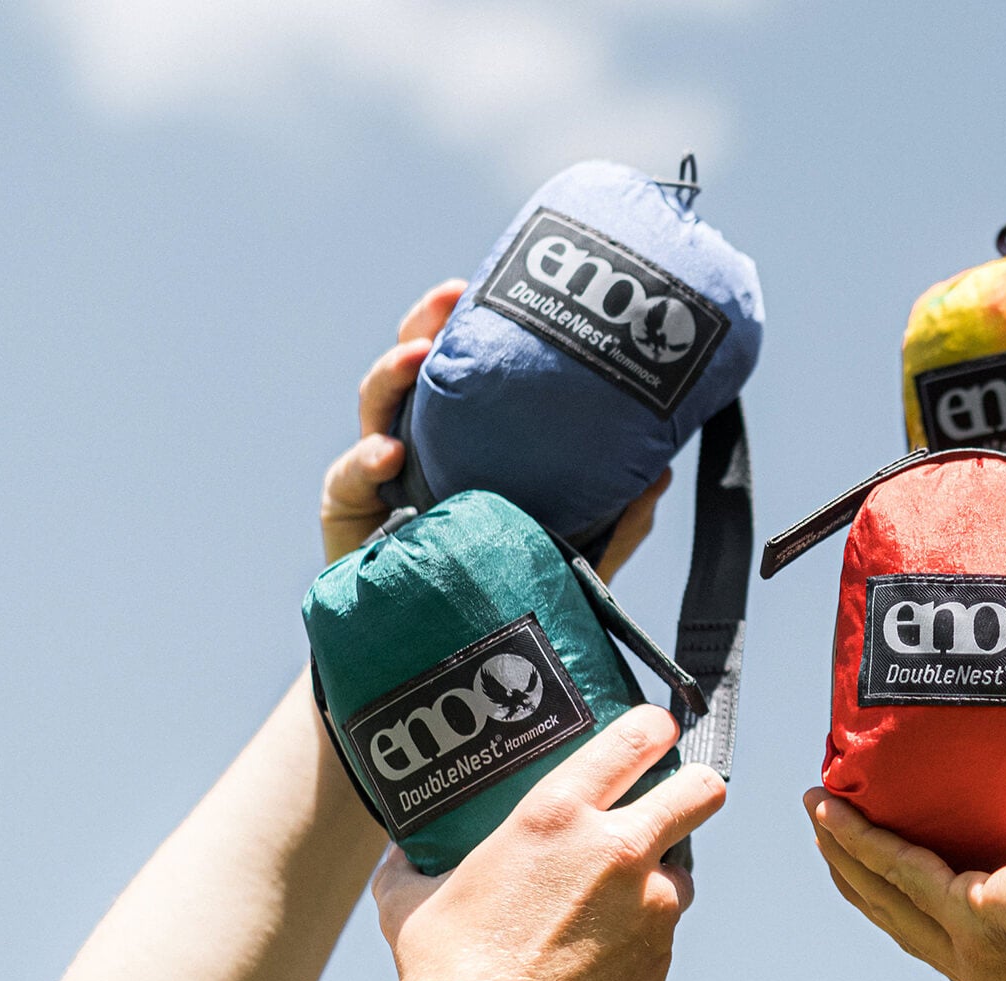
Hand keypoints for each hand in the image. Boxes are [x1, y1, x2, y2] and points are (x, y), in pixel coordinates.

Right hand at [317, 279, 671, 577]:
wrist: (437, 668)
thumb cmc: (500, 599)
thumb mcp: (571, 561)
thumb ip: (615, 523)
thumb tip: (659, 471)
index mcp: (470, 446)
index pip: (467, 375)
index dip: (470, 328)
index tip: (485, 287)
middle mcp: (422, 452)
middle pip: (416, 375)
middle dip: (425, 327)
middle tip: (448, 298)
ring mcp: (379, 483)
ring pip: (374, 412)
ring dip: (390, 378)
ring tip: (415, 359)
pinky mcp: (349, 524)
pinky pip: (346, 486)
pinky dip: (362, 462)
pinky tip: (388, 452)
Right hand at [342, 706, 725, 980]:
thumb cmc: (441, 971)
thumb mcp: (413, 894)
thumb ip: (417, 860)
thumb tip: (403, 849)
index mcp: (558, 815)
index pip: (637, 736)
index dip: (654, 729)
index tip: (654, 733)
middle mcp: (618, 852)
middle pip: (700, 790)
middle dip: (692, 789)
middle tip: (672, 802)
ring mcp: (649, 908)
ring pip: (683, 872)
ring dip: (659, 879)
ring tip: (613, 903)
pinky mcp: (659, 961)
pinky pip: (663, 935)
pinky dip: (640, 937)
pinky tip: (599, 955)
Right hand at [806, 776, 1005, 980]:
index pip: (946, 932)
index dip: (907, 891)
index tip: (883, 850)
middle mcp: (990, 975)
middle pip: (900, 920)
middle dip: (859, 872)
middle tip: (830, 826)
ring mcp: (976, 956)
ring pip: (888, 899)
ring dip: (847, 852)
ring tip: (819, 808)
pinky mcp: (973, 920)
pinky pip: (901, 871)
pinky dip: (863, 839)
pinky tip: (836, 810)